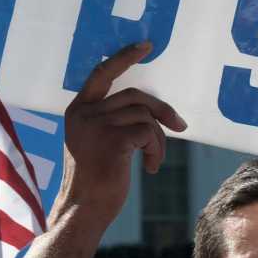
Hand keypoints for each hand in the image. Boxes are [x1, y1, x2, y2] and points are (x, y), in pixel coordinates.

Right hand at [51, 42, 186, 230]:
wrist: (82, 211)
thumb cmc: (93, 180)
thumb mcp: (94, 142)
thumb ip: (109, 120)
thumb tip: (149, 108)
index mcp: (77, 110)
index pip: (102, 73)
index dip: (124, 57)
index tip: (146, 46)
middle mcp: (84, 113)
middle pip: (135, 95)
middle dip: (161, 109)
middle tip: (180, 125)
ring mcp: (97, 125)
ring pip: (145, 116)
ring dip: (158, 139)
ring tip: (154, 160)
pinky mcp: (113, 139)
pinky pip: (148, 133)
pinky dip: (156, 150)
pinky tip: (150, 168)